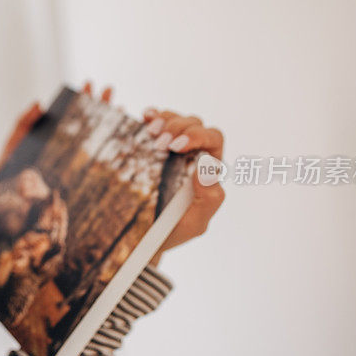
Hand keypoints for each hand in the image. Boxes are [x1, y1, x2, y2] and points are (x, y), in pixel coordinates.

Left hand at [0, 81, 111, 175]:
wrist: (7, 208)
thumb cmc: (7, 175)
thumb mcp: (13, 145)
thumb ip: (24, 123)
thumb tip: (40, 102)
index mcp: (51, 138)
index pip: (70, 114)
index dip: (81, 99)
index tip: (89, 84)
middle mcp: (66, 150)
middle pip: (88, 123)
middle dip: (100, 105)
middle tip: (108, 89)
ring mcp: (74, 165)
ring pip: (97, 140)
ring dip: (110, 122)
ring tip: (119, 105)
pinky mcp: (80, 181)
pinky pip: (100, 165)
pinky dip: (114, 149)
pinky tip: (121, 136)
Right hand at [142, 107, 224, 265]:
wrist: (143, 240)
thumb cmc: (172, 232)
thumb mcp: (194, 224)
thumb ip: (209, 200)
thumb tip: (207, 167)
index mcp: (208, 170)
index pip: (212, 139)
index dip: (197, 136)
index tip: (176, 146)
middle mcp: (193, 154)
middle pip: (194, 124)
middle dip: (177, 128)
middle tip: (160, 144)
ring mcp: (170, 147)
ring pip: (175, 118)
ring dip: (164, 120)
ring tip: (150, 132)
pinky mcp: (150, 146)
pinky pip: (155, 121)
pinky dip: (152, 115)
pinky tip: (144, 117)